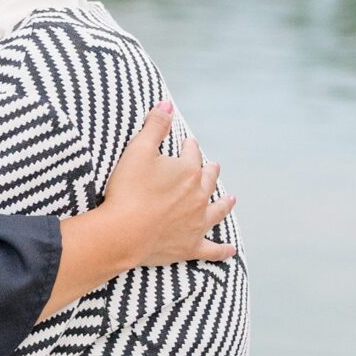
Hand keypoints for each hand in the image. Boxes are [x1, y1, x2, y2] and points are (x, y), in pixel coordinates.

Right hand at [100, 103, 236, 268]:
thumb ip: (154, 126)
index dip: (189, 147)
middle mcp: (199, 196)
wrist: (124, 232)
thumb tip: (167, 104)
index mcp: (188, 171)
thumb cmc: (128, 189)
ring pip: (217, 211)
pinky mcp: (191, 246)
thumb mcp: (137, 150)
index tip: (187, 143)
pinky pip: (212, 250)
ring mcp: (197, 223)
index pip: (192, 154)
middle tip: (212, 167)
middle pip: (208, 180)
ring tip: (231, 199)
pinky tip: (231, 250)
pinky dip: (223, 250)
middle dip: (210, 171)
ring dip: (224, 204)